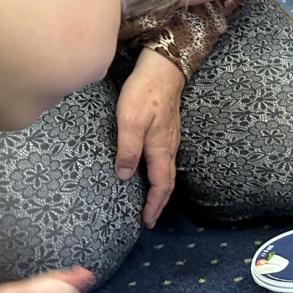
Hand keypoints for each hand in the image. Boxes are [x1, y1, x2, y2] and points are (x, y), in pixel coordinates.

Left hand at [116, 48, 184, 227]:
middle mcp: (169, 148)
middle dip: (159, 203)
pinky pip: (164, 161)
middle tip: (149, 219)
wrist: (162, 70)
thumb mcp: (130, 122)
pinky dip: (158, 174)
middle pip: (167, 182)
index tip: (147, 222)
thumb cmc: (144, 94)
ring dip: (159, 190)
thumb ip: (127, 150)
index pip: (160, 186)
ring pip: (166, 171)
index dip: (154, 205)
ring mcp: (169, 139)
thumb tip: (123, 176)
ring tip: (149, 201)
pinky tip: (149, 172)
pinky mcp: (165, 130)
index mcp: (161, 150)